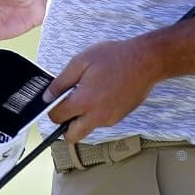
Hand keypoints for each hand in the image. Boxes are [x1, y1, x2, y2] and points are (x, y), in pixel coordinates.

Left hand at [42, 38, 159, 142]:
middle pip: (71, 136)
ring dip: (82, 118)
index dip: (52, 108)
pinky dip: (96, 113)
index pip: (57, 117)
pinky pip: (100, 121)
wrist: (146, 61)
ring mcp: (110, 119)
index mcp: (85, 101)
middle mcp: (97, 116)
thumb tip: (48, 96)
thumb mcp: (82, 61)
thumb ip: (61, 81)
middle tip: (68, 105)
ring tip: (89, 93)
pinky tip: (102, 93)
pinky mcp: (119, 117)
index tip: (54, 99)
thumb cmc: (115, 57)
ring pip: (87, 128)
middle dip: (65, 124)